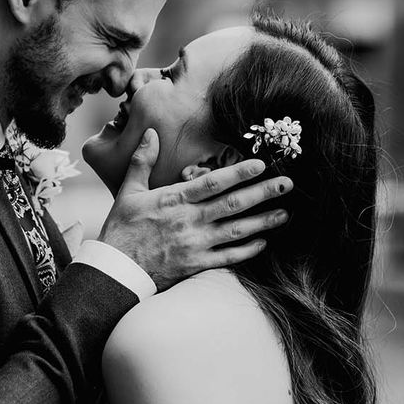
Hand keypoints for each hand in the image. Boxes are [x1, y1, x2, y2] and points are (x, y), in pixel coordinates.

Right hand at [98, 128, 291, 290]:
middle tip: (287, 184)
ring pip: (236, 230)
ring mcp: (195, 244)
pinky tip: (263, 242)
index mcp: (174, 199)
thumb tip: (150, 132)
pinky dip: (247, 250)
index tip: (260, 164)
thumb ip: (143, 161)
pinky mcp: (196, 264)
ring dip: (263, 221)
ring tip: (285, 213)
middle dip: (262, 193)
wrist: (115, 270)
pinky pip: (228, 257)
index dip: (238, 172)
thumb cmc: (121, 228)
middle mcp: (189, 220)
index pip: (212, 182)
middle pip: (233, 204)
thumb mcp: (128, 190)